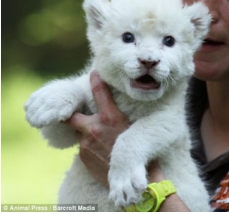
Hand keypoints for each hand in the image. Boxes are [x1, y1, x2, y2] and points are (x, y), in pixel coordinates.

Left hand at [64, 70, 128, 186]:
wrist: (133, 177)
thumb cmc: (138, 150)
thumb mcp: (132, 128)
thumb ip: (116, 118)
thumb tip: (109, 111)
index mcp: (110, 117)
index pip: (100, 92)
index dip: (95, 80)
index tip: (93, 73)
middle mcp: (94, 128)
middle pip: (72, 116)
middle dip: (69, 114)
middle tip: (69, 114)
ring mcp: (86, 143)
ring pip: (81, 134)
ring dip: (87, 135)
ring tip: (102, 143)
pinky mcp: (83, 157)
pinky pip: (83, 148)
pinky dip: (90, 148)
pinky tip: (101, 154)